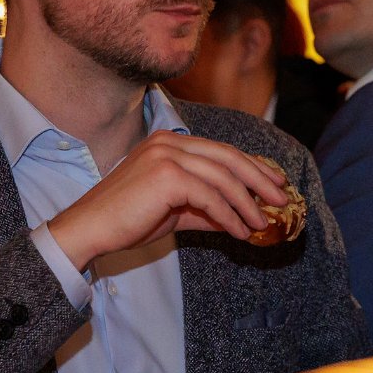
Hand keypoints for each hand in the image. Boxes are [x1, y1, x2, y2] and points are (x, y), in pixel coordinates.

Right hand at [46, 135, 287, 270]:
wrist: (90, 230)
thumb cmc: (127, 220)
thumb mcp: (175, 210)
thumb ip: (207, 208)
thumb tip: (243, 217)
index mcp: (169, 141)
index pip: (221, 151)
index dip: (252, 167)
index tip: (274, 184)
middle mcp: (169, 141)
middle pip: (228, 157)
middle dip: (260, 179)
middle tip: (281, 199)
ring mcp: (167, 155)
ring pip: (223, 178)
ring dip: (248, 204)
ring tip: (261, 224)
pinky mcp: (167, 176)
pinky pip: (211, 196)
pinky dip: (230, 216)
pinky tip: (240, 232)